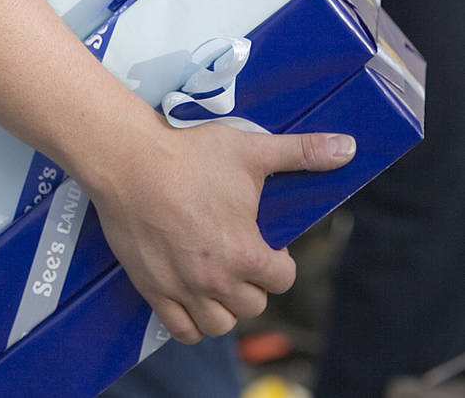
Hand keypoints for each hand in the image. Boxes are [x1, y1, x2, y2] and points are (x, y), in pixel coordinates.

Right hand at [82, 119, 355, 343]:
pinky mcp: (151, 288)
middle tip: (236, 252)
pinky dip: (191, 323)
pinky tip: (192, 299)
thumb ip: (302, 153)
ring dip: (224, 306)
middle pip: (253, 304)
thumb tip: (348, 147)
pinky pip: (181, 330)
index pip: (283, 279)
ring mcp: (182, 288)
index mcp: (245, 253)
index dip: (278, 259)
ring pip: (220, 324)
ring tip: (216, 278)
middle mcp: (216, 280)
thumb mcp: (251, 150)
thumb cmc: (188, 153)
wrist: (127, 158)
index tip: (262, 240)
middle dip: (251, 282)